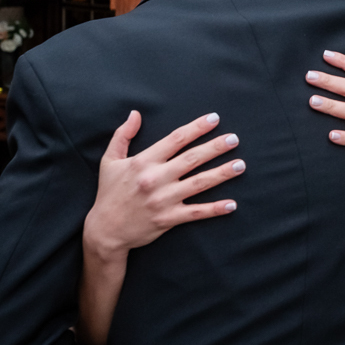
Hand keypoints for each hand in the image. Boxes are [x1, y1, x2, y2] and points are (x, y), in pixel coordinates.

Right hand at [83, 111, 243, 263]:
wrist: (104, 231)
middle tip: (234, 139)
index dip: (197, 128)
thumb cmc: (109, 193)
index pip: (175, 139)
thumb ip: (122, 135)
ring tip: (240, 165)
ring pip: (199, 184)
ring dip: (222, 174)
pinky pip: (196, 212)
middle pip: (192, 159)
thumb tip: (135, 113)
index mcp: (143, 162)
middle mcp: (155, 179)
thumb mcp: (109, 161)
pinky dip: (215, 209)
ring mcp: (163, 200)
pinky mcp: (168, 218)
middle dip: (215, 147)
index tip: (214, 119)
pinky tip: (232, 204)